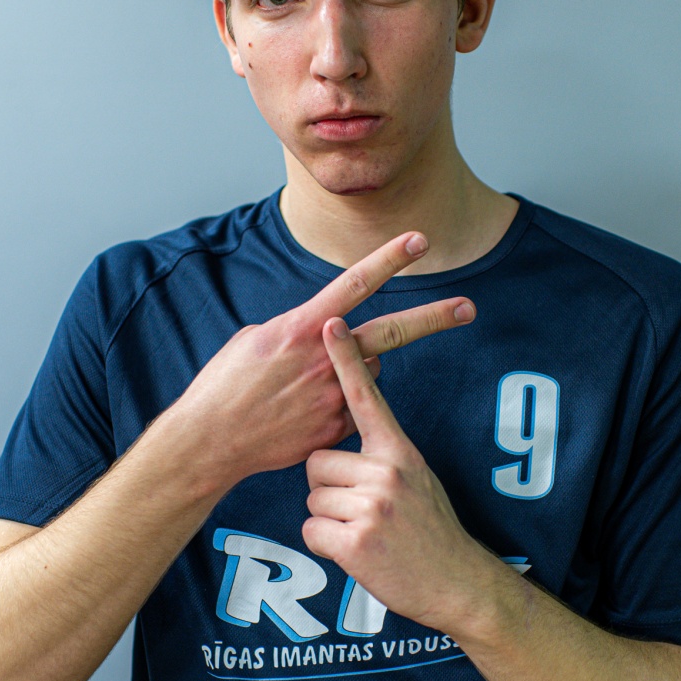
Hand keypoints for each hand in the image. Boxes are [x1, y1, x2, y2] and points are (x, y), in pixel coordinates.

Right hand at [182, 233, 475, 489]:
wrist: (213, 440)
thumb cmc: (225, 384)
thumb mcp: (255, 339)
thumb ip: (297, 329)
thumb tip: (325, 331)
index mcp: (301, 327)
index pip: (355, 283)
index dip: (389, 260)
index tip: (419, 241)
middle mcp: (325, 358)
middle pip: (392, 332)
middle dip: (434, 318)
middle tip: (468, 308)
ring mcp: (334, 395)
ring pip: (367, 373)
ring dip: (351, 373)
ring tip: (306, 388)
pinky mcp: (335, 427)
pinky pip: (353, 409)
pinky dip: (337, 406)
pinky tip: (304, 414)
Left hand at [301, 316, 498, 633]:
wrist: (456, 581)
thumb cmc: (430, 531)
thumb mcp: (418, 479)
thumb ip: (385, 456)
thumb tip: (349, 435)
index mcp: (400, 452)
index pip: (367, 399)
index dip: (346, 360)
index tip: (330, 325)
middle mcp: (387, 472)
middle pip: (316, 462)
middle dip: (327, 488)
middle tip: (359, 511)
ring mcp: (373, 506)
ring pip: (312, 498)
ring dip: (327, 520)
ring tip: (364, 532)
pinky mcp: (357, 541)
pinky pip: (311, 531)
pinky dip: (326, 546)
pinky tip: (356, 553)